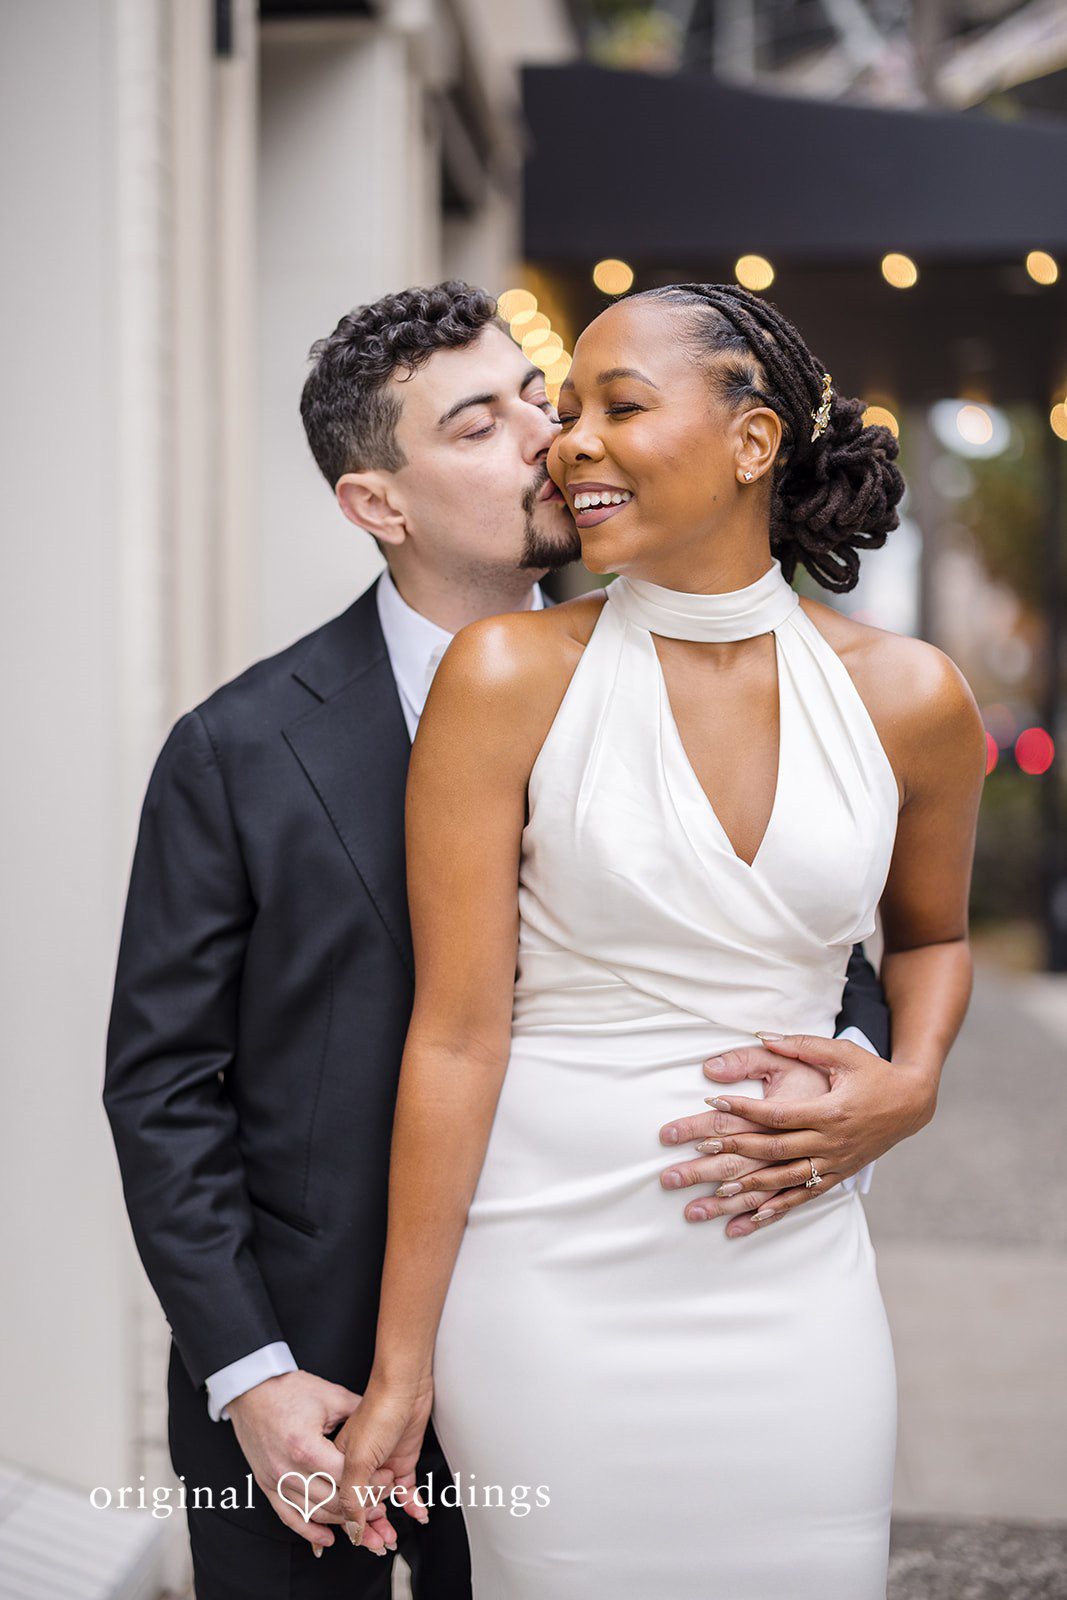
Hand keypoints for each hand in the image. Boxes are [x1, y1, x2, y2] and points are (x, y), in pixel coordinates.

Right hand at [228, 1369, 398, 1556]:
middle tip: (381, 1500)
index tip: (387, 1477)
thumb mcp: (330, 1395)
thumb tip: (383, 1421)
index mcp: (305, 1446)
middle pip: (331, 1501)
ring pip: (313, 1513)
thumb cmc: (287, 1390)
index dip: (371, 1480)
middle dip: (360, 1504)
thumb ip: (358, 1412)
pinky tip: (327, 1537)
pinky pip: (289, 1517)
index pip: (346, 1476)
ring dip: (340, 1520)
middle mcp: (287, 1469)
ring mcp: (275, 1480)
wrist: (251, 1390)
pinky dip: (309, 1530)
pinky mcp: (267, 1486)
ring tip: (363, 1517)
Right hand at [336, 1376, 434, 1549]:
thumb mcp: (359, 1458)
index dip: (353, 1523)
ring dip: (388, 1522)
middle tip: (382, 1543)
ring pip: (382, 1503)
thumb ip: (352, 1495)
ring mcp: (379, 1464)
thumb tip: (352, 1528)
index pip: (341, 1504)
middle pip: (360, 1507)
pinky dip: (411, 1503)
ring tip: (394, 1536)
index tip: (364, 1537)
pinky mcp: (399, 1461)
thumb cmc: (377, 1409)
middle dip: (371, 1530)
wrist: (405, 1384)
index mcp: (336, 1464)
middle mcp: (356, 1466)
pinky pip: (404, 1490)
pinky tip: (417, 1512)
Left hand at [665, 1035, 936, 1237]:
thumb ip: (802, 1047)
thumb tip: (763, 1036)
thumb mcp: (842, 1053)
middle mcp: (831, 1143)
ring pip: (785, 1180)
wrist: (910, 1104)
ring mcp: (834, 1164)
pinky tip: (753, 1217)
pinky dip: (778, 1208)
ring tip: (715, 1192)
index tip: (712, 1102)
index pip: (777, 1115)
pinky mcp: (837, 1176)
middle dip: (734, 1150)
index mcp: (830, 1112)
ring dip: (749, 1187)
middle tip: (699, 1148)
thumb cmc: (873, 1073)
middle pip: (774, 1151)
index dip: (743, 1109)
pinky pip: (804, 1197)